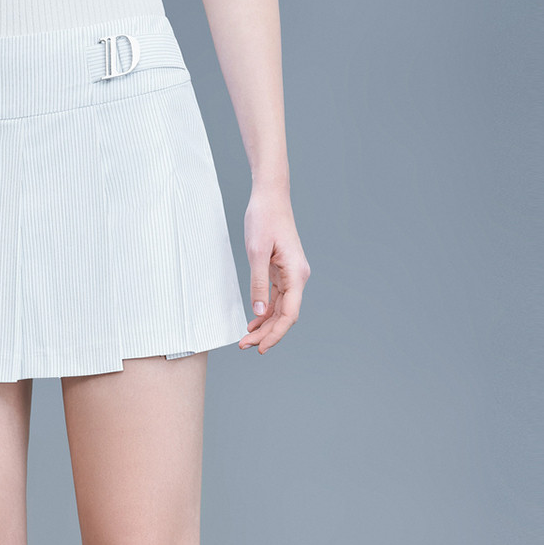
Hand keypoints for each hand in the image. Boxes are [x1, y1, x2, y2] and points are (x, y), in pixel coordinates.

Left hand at [239, 189, 309, 354]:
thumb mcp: (257, 253)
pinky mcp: (282, 272)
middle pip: (285, 316)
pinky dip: (265, 313)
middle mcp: (298, 277)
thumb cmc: (264, 218)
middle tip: (245, 346)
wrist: (270, 196)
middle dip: (267, 334)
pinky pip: (276, 299)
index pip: (290, 314)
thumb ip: (258, 284)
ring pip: (280, 310)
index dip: (276, 334)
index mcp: (296, 273)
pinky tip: (253, 323)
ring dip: (265, 326)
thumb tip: (260, 312)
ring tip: (246, 340)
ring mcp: (291, 275)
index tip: (260, 348)